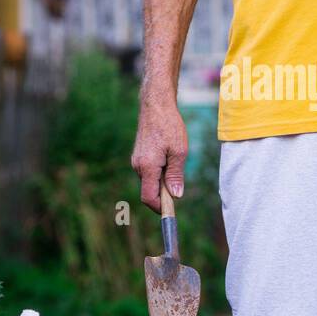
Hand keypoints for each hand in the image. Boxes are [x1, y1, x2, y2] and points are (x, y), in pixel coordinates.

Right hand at [131, 96, 188, 212]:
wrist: (156, 105)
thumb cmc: (169, 126)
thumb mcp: (179, 152)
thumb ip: (176, 175)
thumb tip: (176, 196)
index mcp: (147, 167)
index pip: (149, 198)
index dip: (160, 208)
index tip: (172, 210)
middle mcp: (138, 166)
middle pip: (150, 191)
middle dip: (164, 193)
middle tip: (179, 181)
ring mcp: (137, 161)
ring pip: (150, 181)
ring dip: (163, 181)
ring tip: (175, 161)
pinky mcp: (139, 156)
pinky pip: (149, 172)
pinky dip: (159, 172)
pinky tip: (169, 157)